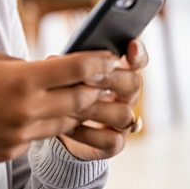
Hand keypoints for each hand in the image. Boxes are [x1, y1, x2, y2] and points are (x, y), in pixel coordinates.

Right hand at [0, 47, 117, 162]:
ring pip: (62, 123)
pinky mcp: (10, 151)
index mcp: (22, 79)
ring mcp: (20, 134)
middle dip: (93, 88)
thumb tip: (40, 70)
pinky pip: (36, 138)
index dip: (97, 62)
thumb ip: (20, 64)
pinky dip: (39, 125)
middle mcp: (27, 109)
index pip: (75, 69)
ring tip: (68, 97)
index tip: (107, 59)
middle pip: (78, 100)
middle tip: (99, 80)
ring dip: (70, 109)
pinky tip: (27, 115)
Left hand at [59, 39, 148, 160]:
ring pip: (123, 114)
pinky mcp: (113, 144)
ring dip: (95, 108)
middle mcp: (125, 96)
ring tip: (69, 106)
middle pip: (133, 83)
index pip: (136, 60)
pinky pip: (110, 140)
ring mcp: (122, 121)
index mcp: (116, 73)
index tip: (131, 45)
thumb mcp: (62, 74)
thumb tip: (55, 61)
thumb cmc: (60, 91)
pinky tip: (68, 127)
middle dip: (109, 78)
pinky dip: (88, 133)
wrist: (53, 126)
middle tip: (86, 77)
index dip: (137, 53)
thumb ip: (66, 66)